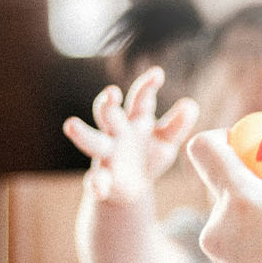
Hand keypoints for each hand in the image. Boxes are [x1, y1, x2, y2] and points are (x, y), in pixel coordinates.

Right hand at [62, 66, 199, 203]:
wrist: (133, 188)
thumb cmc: (149, 155)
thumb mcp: (167, 141)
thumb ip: (177, 124)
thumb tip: (191, 105)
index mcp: (135, 119)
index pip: (140, 99)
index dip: (147, 86)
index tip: (158, 74)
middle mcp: (117, 132)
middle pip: (108, 114)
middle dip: (108, 104)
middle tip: (110, 93)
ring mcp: (107, 154)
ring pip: (92, 141)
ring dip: (83, 133)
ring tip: (70, 124)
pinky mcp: (102, 178)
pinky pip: (96, 179)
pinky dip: (96, 183)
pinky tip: (98, 188)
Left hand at [185, 129, 261, 262]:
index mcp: (240, 203)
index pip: (205, 148)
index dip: (226, 138)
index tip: (256, 147)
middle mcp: (218, 228)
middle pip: (222, 183)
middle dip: (254, 177)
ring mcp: (218, 258)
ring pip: (232, 215)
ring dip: (259, 210)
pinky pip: (236, 243)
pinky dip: (256, 238)